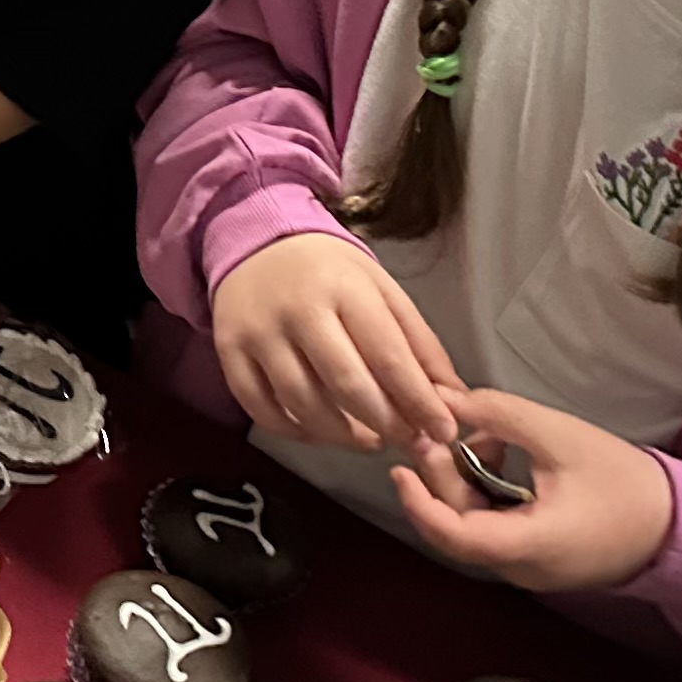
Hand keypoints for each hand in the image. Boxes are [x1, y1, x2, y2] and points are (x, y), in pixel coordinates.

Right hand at [208, 228, 460, 452]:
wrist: (254, 240)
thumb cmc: (328, 270)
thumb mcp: (382, 290)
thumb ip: (419, 343)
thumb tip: (452, 399)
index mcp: (345, 288)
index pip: (388, 357)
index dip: (420, 403)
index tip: (443, 432)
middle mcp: (298, 310)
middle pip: (348, 386)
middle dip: (387, 425)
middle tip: (408, 441)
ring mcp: (259, 333)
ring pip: (305, 405)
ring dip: (345, 436)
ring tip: (368, 439)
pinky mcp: (229, 352)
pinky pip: (263, 410)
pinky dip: (297, 432)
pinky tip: (321, 432)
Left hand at [391, 385, 674, 590]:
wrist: (679, 522)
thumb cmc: (623, 481)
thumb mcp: (559, 436)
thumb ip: (498, 415)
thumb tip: (443, 397)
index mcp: (529, 546)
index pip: (455, 536)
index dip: (419, 502)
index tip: (400, 468)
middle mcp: (522, 569)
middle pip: (459, 526)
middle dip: (442, 475)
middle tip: (439, 428)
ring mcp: (530, 569)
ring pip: (474, 525)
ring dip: (464, 479)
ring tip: (481, 434)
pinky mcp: (538, 559)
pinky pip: (494, 527)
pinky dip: (484, 491)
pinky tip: (495, 454)